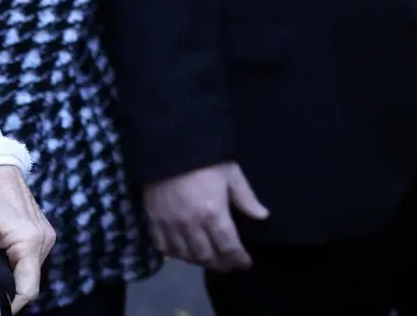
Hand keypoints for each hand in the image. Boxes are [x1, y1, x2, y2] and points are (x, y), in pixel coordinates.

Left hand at [0, 165, 52, 311]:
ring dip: (8, 275)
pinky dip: (12, 263)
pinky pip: (29, 258)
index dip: (8, 304)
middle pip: (27, 281)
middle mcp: (44, 238)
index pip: (28, 287)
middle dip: (4, 289)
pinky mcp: (40, 232)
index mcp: (29, 239)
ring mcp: (44, 235)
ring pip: (28, 271)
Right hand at [143, 162, 268, 271]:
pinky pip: (163, 247)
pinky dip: (174, 254)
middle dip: (220, 264)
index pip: (228, 246)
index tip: (245, 264)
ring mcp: (170, 226)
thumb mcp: (232, 175)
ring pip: (184, 255)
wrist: (170, 149)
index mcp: (214, 214)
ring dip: (198, 261)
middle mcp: (191, 226)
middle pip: (206, 255)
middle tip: (229, 266)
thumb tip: (262, 216)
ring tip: (209, 261)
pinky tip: (183, 253)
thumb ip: (246, 198)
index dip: (238, 258)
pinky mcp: (153, 222)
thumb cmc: (207, 161)